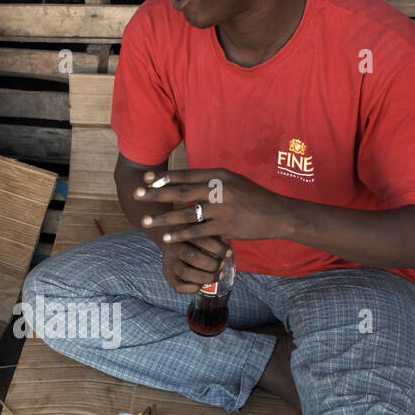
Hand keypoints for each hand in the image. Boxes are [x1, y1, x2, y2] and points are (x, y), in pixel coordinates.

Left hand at [134, 168, 290, 243]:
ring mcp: (222, 208)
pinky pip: (198, 232)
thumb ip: (212, 181)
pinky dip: (181, 235)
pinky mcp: (226, 226)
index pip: (186, 174)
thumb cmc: (254, 198)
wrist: (277, 214)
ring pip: (187, 212)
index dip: (165, 177)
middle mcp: (219, 188)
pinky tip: (167, 239)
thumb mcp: (234, 182)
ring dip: (164, 217)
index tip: (147, 179)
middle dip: (156, 194)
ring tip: (147, 222)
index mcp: (220, 175)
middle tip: (137, 196)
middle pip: (182, 190)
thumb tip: (189, 180)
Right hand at [162, 234, 231, 294]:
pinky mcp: (167, 275)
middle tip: (223, 265)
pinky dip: (193, 288)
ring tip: (219, 275)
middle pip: (193, 257)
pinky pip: (179, 286)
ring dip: (206, 277)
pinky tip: (203, 284)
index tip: (229, 252)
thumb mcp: (201, 227)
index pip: (201, 240)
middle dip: (213, 265)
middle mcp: (172, 248)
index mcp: (182, 233)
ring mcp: (168, 262)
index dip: (218, 248)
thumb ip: (212, 232)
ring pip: (187, 273)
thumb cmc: (194, 234)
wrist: (171, 239)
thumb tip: (230, 247)